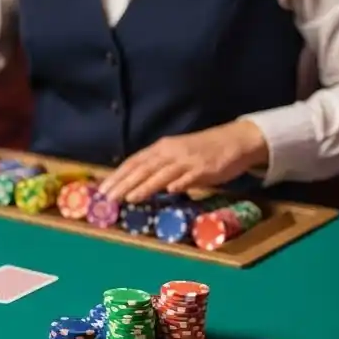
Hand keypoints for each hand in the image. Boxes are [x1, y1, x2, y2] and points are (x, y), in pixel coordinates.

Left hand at [98, 120, 269, 202]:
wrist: (235, 140)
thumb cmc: (202, 150)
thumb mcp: (175, 154)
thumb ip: (157, 168)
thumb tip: (135, 184)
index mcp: (161, 148)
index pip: (133, 162)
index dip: (117, 175)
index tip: (102, 189)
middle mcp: (171, 152)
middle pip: (142, 168)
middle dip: (123, 184)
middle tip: (107, 198)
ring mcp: (188, 160)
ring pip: (162, 174)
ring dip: (145, 186)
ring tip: (129, 198)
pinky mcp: (205, 169)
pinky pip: (190, 177)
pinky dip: (179, 183)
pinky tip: (169, 192)